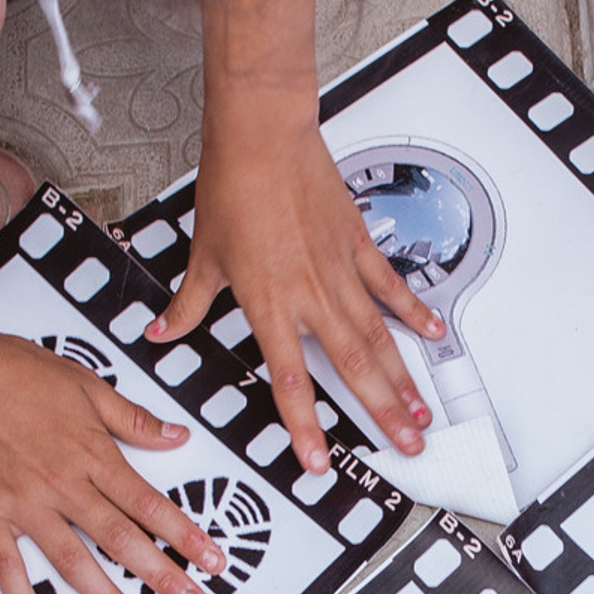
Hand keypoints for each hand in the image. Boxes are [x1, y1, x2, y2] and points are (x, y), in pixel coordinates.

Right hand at [0, 326, 224, 593]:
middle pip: (122, 539)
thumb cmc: (11, 372)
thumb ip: (132, 419)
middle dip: (161, 575)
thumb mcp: (85, 384)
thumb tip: (176, 435)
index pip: (149, 504)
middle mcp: (64, 485)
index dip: (184, 536)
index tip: (211, 562)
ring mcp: (24, 504)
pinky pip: (6, 564)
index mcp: (93, 454)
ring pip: (73, 559)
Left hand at [152, 108, 434, 472]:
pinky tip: (431, 335)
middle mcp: (310, 293)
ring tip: (420, 410)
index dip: (304, 425)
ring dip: (402, 377)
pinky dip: (412, 311)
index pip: (288, 379)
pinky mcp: (356, 244)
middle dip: (380, 413)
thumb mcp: (203, 254)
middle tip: (406, 446)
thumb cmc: (233, 186)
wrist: (262, 134)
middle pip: (352, 367)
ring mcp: (339, 270)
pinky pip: (389, 286)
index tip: (317, 460)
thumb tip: (162, 331)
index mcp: (268, 303)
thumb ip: (188, 304)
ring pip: (377, 336)